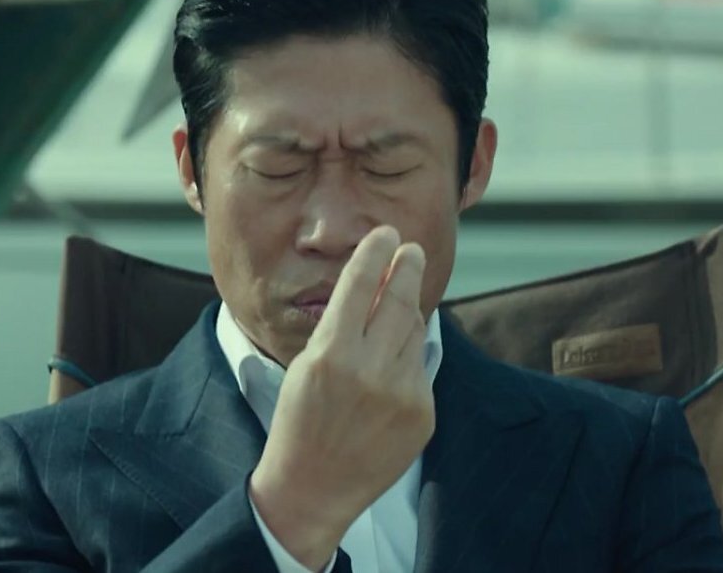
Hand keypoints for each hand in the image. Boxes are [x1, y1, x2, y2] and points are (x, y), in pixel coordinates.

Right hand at [249, 226, 434, 569]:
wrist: (312, 489)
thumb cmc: (300, 421)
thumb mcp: (306, 365)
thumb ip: (340, 326)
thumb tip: (375, 284)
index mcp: (331, 354)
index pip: (360, 285)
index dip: (375, 253)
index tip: (386, 234)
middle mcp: (370, 371)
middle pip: (400, 300)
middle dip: (407, 268)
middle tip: (412, 249)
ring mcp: (401, 394)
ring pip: (415, 331)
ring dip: (409, 310)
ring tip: (401, 300)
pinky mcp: (423, 414)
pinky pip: (420, 367)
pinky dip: (407, 358)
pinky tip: (390, 365)